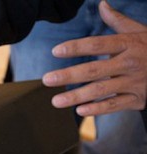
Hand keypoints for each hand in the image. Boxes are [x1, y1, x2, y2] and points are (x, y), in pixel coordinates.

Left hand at [42, 0, 146, 115]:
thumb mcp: (140, 32)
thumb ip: (118, 22)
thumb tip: (102, 4)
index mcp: (129, 44)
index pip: (98, 44)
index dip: (77, 47)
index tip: (56, 51)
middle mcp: (131, 63)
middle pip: (95, 69)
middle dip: (69, 75)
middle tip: (47, 80)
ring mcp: (135, 82)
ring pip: (102, 90)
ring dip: (77, 96)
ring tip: (55, 101)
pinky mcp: (139, 99)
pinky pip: (116, 105)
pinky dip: (98, 109)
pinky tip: (80, 110)